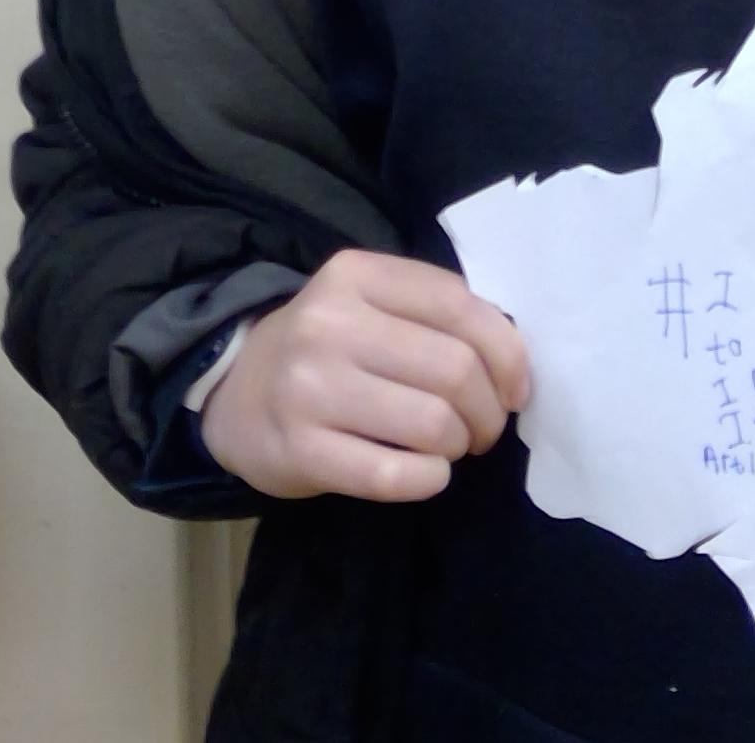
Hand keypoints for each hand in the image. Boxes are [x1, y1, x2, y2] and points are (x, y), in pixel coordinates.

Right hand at [199, 250, 531, 503]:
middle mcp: (328, 324)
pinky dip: (431, 479)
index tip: (515, 388)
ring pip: (433, 424)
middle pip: (455, 370)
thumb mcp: (370, 304)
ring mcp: (310, 388)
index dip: (508, 353)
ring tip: (450, 446)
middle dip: (488, 409)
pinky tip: (427, 473)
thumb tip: (516, 362)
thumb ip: (436, 314)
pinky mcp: (301, 450)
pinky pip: (397, 475)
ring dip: (460, 444)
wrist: (237, 393)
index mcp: (355, 275)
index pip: (460, 306)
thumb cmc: (328, 349)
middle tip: (482, 427)